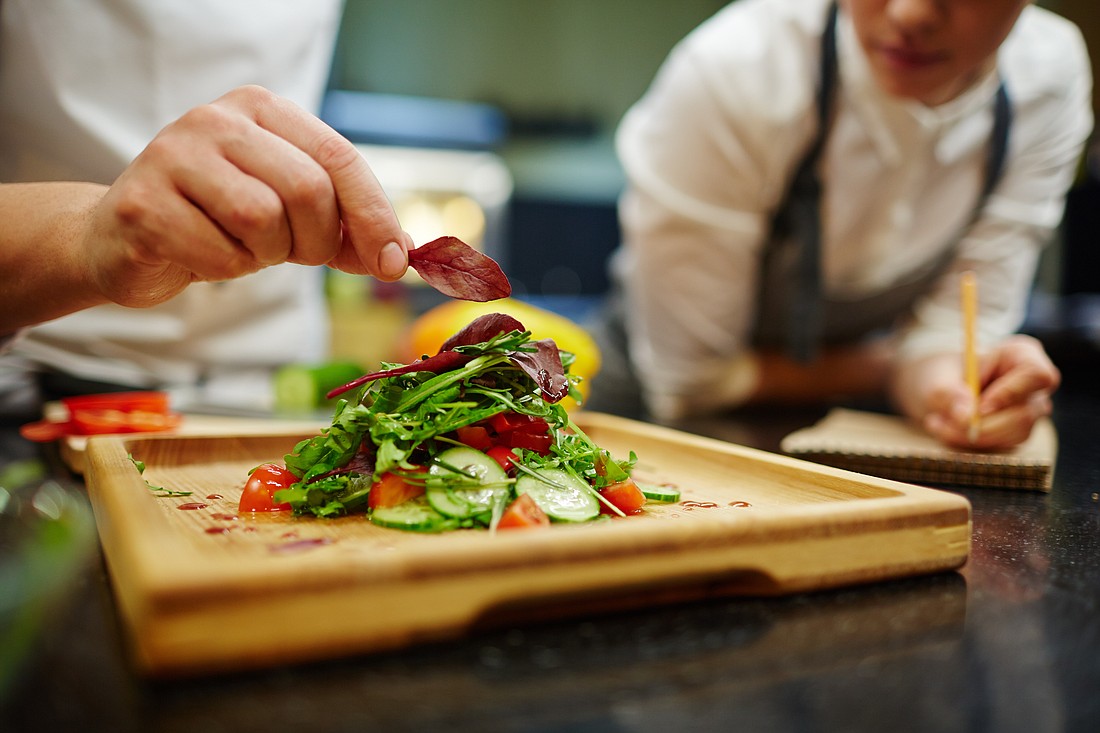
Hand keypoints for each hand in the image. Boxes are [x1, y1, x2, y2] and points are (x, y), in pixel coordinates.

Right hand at [85, 85, 411, 307]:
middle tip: (295, 252)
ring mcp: (173, 156)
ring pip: (263, 220)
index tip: (395, 264)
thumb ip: (347, 229)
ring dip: (268, 254)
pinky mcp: (144, 204)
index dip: (375, 216)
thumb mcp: (291, 216)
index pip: (340, 157)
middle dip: (317, 241)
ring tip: (243, 247)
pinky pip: (222, 254)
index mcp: (262, 109)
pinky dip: (228, 270)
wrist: (126, 240)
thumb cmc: (219, 221)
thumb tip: (402, 255)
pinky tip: (204, 254)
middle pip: (308, 190)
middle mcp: (215, 119)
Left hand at [894, 335, 1059, 449]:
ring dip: (971, 436)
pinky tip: (945, 429)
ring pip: (1015, 434)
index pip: (1036, 375)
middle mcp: (1033, 385)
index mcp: (1022, 355)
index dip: (1011, 394)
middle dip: (982, 425)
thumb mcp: (936, 377)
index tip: (979, 408)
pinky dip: (969, 442)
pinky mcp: (1017, 432)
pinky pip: (1002, 445)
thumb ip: (950, 393)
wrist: (935, 388)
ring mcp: (1029, 410)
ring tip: (935, 423)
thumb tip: (967, 417)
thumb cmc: (941, 373)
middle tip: (940, 421)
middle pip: (1025, 413)